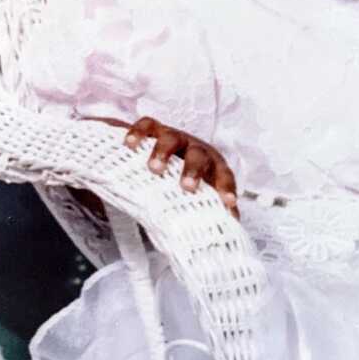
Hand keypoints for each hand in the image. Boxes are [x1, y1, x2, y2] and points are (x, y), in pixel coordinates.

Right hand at [123, 116, 238, 218]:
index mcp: (211, 166)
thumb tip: (226, 233)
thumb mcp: (199, 193)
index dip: (227, 188)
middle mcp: (195, 149)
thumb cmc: (186, 178)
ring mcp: (175, 137)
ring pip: (172, 138)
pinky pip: (147, 126)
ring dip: (164, 152)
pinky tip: (130, 143)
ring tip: (154, 168)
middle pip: (199, 155)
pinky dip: (139, 132)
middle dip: (194, 170)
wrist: (165, 150)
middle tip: (187, 187)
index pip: (224, 175)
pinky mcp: (155, 129)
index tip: (228, 202)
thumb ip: (210, 210)